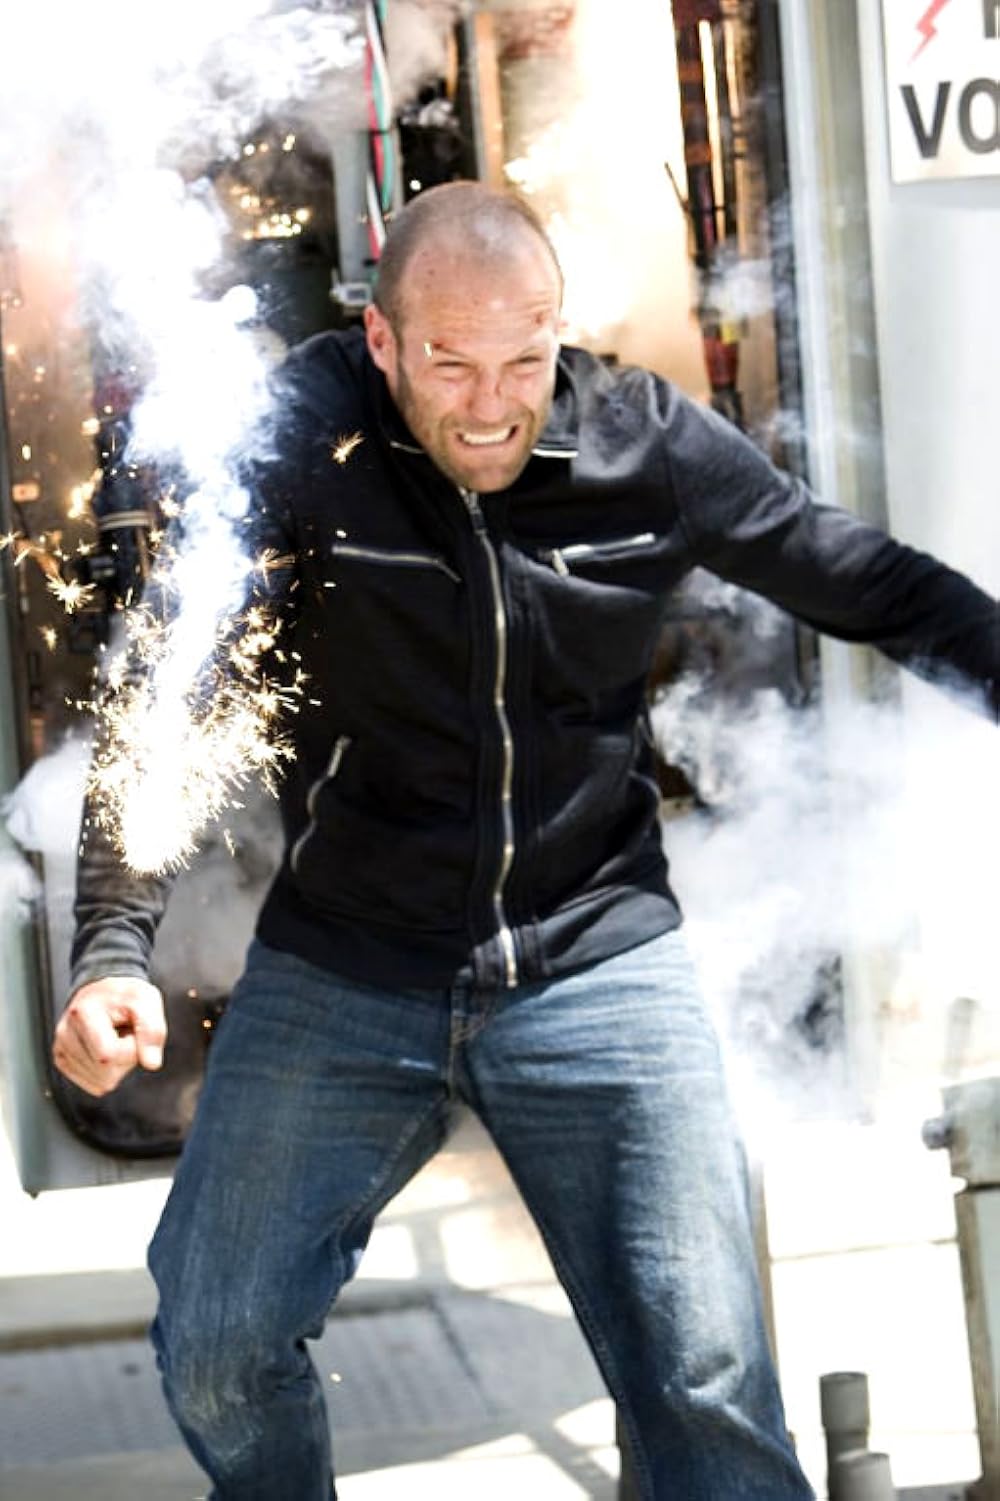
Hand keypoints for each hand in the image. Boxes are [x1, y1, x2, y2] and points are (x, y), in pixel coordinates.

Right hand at [53, 976, 166, 1096]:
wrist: (104, 989)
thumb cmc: (125, 995)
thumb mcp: (147, 1002)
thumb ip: (153, 1031)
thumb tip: (151, 1064)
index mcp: (83, 1014)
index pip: (109, 1055)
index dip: (131, 1048)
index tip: (133, 1030)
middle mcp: (65, 1033)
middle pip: (105, 1074)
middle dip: (125, 1058)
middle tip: (125, 1034)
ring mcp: (61, 1049)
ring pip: (101, 1083)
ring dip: (117, 1065)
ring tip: (114, 1039)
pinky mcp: (63, 1061)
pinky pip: (94, 1085)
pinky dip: (107, 1072)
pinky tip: (105, 1049)